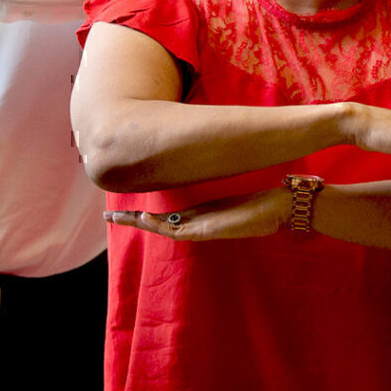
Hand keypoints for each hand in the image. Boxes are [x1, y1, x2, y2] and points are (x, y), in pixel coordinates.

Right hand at [104, 188, 290, 241]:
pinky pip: (176, 230)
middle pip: (157, 223)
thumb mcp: (238, 187)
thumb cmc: (265, 200)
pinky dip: (158, 226)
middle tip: (107, 217)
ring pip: (161, 228)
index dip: (145, 212)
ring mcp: (202, 228)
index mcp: (202, 214)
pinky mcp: (208, 231)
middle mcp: (198, 223)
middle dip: (132, 220)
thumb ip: (224, 178)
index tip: (126, 206)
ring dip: (138, 223)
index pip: (167, 215)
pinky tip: (144, 220)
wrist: (282, 209)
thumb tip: (216, 158)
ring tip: (115, 219)